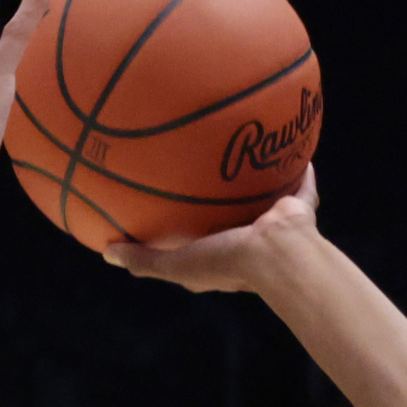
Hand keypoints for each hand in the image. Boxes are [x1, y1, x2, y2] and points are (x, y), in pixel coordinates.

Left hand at [102, 166, 321, 287]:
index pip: (197, 244)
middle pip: (230, 217)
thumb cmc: (225, 261)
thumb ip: (144, 260)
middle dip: (222, 201)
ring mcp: (274, 226)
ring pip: (265, 198)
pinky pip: (300, 184)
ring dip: (258, 180)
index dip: (183, 231)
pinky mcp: (297, 209)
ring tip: (248, 152)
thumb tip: (106, 252)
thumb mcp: (176, 264)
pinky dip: (300, 170)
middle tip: (209, 176)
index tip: (169, 210)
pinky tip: (293, 142)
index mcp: (220, 258)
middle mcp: (247, 243)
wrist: (277, 255)